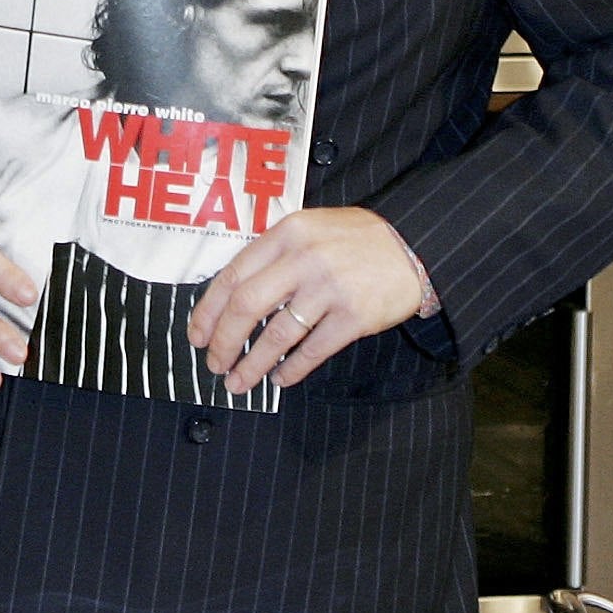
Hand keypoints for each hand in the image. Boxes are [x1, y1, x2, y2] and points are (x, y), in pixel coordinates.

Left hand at [187, 207, 425, 395]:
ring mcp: (330, 288)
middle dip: (223, 342)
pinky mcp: (354, 317)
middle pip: (245, 306)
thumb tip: (230, 297)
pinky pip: (312, 351)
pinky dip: (290, 370)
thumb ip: (274, 254)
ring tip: (239, 382)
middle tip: (215, 364)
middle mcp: (305, 259)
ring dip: (251, 364)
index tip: (197, 336)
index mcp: (288, 234)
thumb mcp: (311, 229)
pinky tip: (280, 379)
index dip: (208, 312)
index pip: (232, 275)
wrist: (414, 246)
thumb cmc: (356, 240)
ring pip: (276, 335)